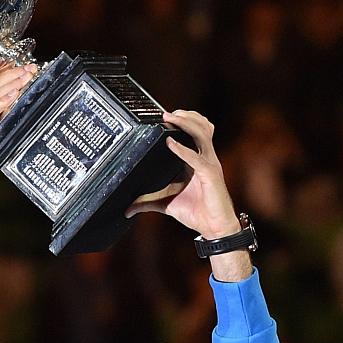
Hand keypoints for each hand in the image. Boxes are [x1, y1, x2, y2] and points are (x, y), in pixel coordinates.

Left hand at [126, 110, 239, 237]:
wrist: (214, 229)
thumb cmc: (196, 213)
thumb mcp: (167, 203)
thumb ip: (148, 202)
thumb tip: (128, 208)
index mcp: (197, 160)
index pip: (194, 132)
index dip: (182, 120)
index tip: (163, 115)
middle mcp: (205, 158)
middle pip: (201, 126)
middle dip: (185, 116)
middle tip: (166, 113)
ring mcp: (210, 164)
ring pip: (202, 134)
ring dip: (186, 123)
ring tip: (170, 118)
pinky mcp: (210, 175)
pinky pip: (197, 158)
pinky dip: (183, 150)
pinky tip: (170, 143)